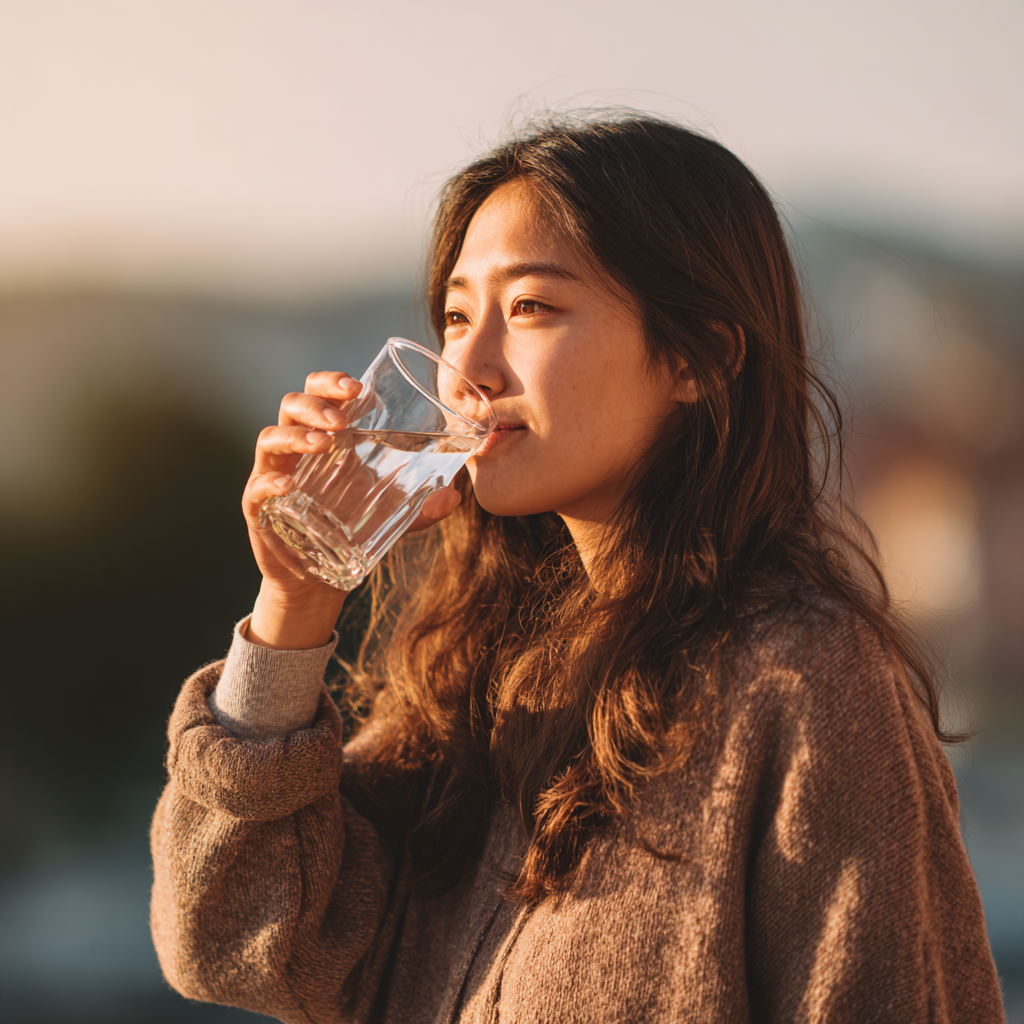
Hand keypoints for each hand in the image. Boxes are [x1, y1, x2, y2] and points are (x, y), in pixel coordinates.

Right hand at [242, 371, 462, 647]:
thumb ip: (422, 505)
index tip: (358, 388)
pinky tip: (287, 485)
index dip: (332, 382)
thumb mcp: (393, 516)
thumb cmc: (349, 533)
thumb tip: (455, 496)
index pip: (320, 394)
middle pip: (293, 406)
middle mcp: (295, 449)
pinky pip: (256, 487)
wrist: (316, 581)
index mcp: (324, 438)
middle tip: (342, 418)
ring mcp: (272, 475)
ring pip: (271, 437)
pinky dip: (269, 482)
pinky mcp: (259, 508)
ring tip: (324, 443)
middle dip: (317, 404)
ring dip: (297, 435)